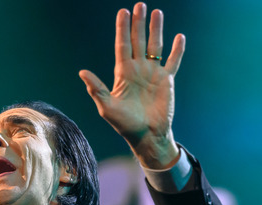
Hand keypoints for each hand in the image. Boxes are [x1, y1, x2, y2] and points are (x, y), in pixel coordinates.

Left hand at [79, 2, 184, 168]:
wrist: (147, 136)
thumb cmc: (125, 124)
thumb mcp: (107, 107)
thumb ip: (96, 89)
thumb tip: (82, 72)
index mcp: (123, 73)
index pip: (122, 45)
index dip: (122, 29)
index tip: (123, 13)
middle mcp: (138, 69)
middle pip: (138, 41)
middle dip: (139, 23)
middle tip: (140, 5)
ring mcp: (153, 73)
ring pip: (155, 46)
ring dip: (156, 30)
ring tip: (158, 12)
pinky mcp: (167, 81)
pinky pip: (173, 62)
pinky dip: (177, 50)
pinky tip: (179, 37)